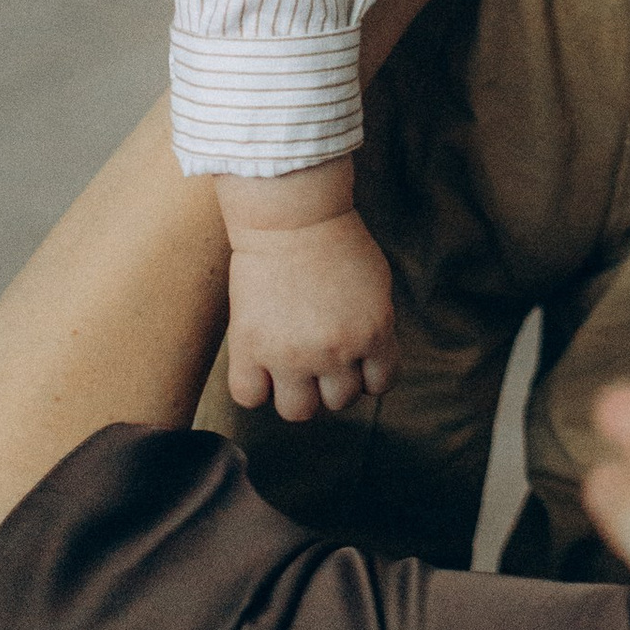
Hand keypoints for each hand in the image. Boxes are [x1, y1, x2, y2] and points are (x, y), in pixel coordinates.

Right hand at [219, 176, 396, 419]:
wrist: (292, 218)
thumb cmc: (337, 243)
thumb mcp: (378, 288)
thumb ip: (375, 330)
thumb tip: (367, 365)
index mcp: (373, 334)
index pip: (380, 384)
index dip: (368, 373)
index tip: (356, 359)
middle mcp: (334, 352)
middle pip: (339, 401)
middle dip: (333, 381)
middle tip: (321, 356)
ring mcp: (289, 354)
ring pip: (298, 411)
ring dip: (298, 393)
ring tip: (292, 366)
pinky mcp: (249, 348)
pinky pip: (249, 397)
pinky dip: (255, 388)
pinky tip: (261, 366)